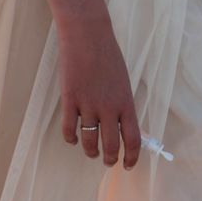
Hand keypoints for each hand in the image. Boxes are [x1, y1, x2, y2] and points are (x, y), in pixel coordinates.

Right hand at [58, 12, 142, 165]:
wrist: (88, 36)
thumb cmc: (109, 56)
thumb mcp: (123, 82)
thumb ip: (123, 105)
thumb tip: (124, 128)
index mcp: (126, 103)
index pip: (133, 139)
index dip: (132, 156)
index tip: (128, 164)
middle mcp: (109, 107)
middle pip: (111, 145)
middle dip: (110, 158)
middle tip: (108, 161)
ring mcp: (88, 104)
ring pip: (89, 140)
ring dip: (91, 151)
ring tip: (91, 153)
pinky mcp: (69, 99)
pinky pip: (69, 129)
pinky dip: (71, 138)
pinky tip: (73, 139)